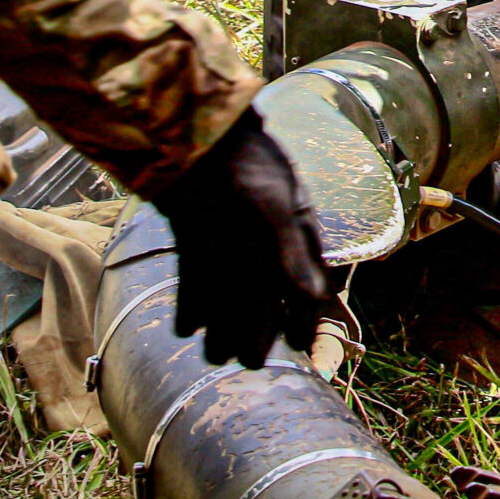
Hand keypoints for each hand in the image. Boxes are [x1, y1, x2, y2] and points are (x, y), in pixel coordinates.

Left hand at [148, 107, 332, 367]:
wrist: (194, 136)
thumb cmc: (246, 166)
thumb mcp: (275, 207)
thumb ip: (293, 253)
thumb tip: (312, 296)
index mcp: (292, 229)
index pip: (305, 282)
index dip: (304, 316)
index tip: (299, 345)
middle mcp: (261, 239)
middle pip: (264, 294)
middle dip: (258, 329)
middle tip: (251, 362)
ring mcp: (227, 238)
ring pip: (229, 291)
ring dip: (223, 323)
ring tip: (214, 354)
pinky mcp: (196, 237)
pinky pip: (197, 278)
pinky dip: (193, 302)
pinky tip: (187, 327)